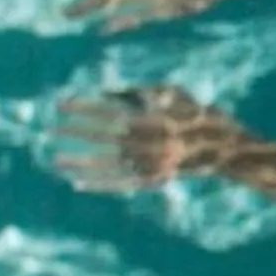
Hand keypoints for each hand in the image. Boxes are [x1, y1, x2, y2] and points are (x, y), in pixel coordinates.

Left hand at [50, 87, 253, 190]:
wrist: (226, 149)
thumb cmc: (198, 114)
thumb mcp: (175, 93)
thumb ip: (141, 92)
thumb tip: (106, 91)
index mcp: (155, 118)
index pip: (110, 112)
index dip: (84, 107)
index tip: (60, 104)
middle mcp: (151, 143)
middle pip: (105, 137)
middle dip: (76, 131)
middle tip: (50, 128)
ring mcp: (152, 164)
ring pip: (108, 164)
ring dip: (80, 162)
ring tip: (55, 159)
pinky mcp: (154, 180)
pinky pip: (121, 183)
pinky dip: (99, 184)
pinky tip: (77, 182)